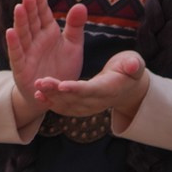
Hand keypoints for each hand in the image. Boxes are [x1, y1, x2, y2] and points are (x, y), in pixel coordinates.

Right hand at [3, 0, 87, 107]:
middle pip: (31, 21)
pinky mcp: (21, 67)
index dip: (39, 1)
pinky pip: (17, 54)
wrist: (55, 95)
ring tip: (19, 8)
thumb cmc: (62, 68)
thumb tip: (80, 5)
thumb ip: (75, 26)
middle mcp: (36, 40)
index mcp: (48, 32)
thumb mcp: (73, 46)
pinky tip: (10, 32)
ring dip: (20, 21)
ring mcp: (27, 53)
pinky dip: (13, 43)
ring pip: (23, 34)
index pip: (42, 13)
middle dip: (29, 7)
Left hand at [30, 49, 151, 120]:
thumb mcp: (134, 63)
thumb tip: (133, 65)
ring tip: (36, 87)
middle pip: (75, 99)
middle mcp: (98, 102)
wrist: (127, 88)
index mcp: (110, 89)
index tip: (62, 85)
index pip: (91, 90)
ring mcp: (89, 107)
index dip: (77, 89)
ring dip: (51, 97)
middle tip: (41, 82)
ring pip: (67, 105)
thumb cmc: (129, 70)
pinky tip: (38, 96)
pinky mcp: (81, 107)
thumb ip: (133, 65)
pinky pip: (65, 108)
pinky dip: (51, 103)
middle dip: (57, 92)